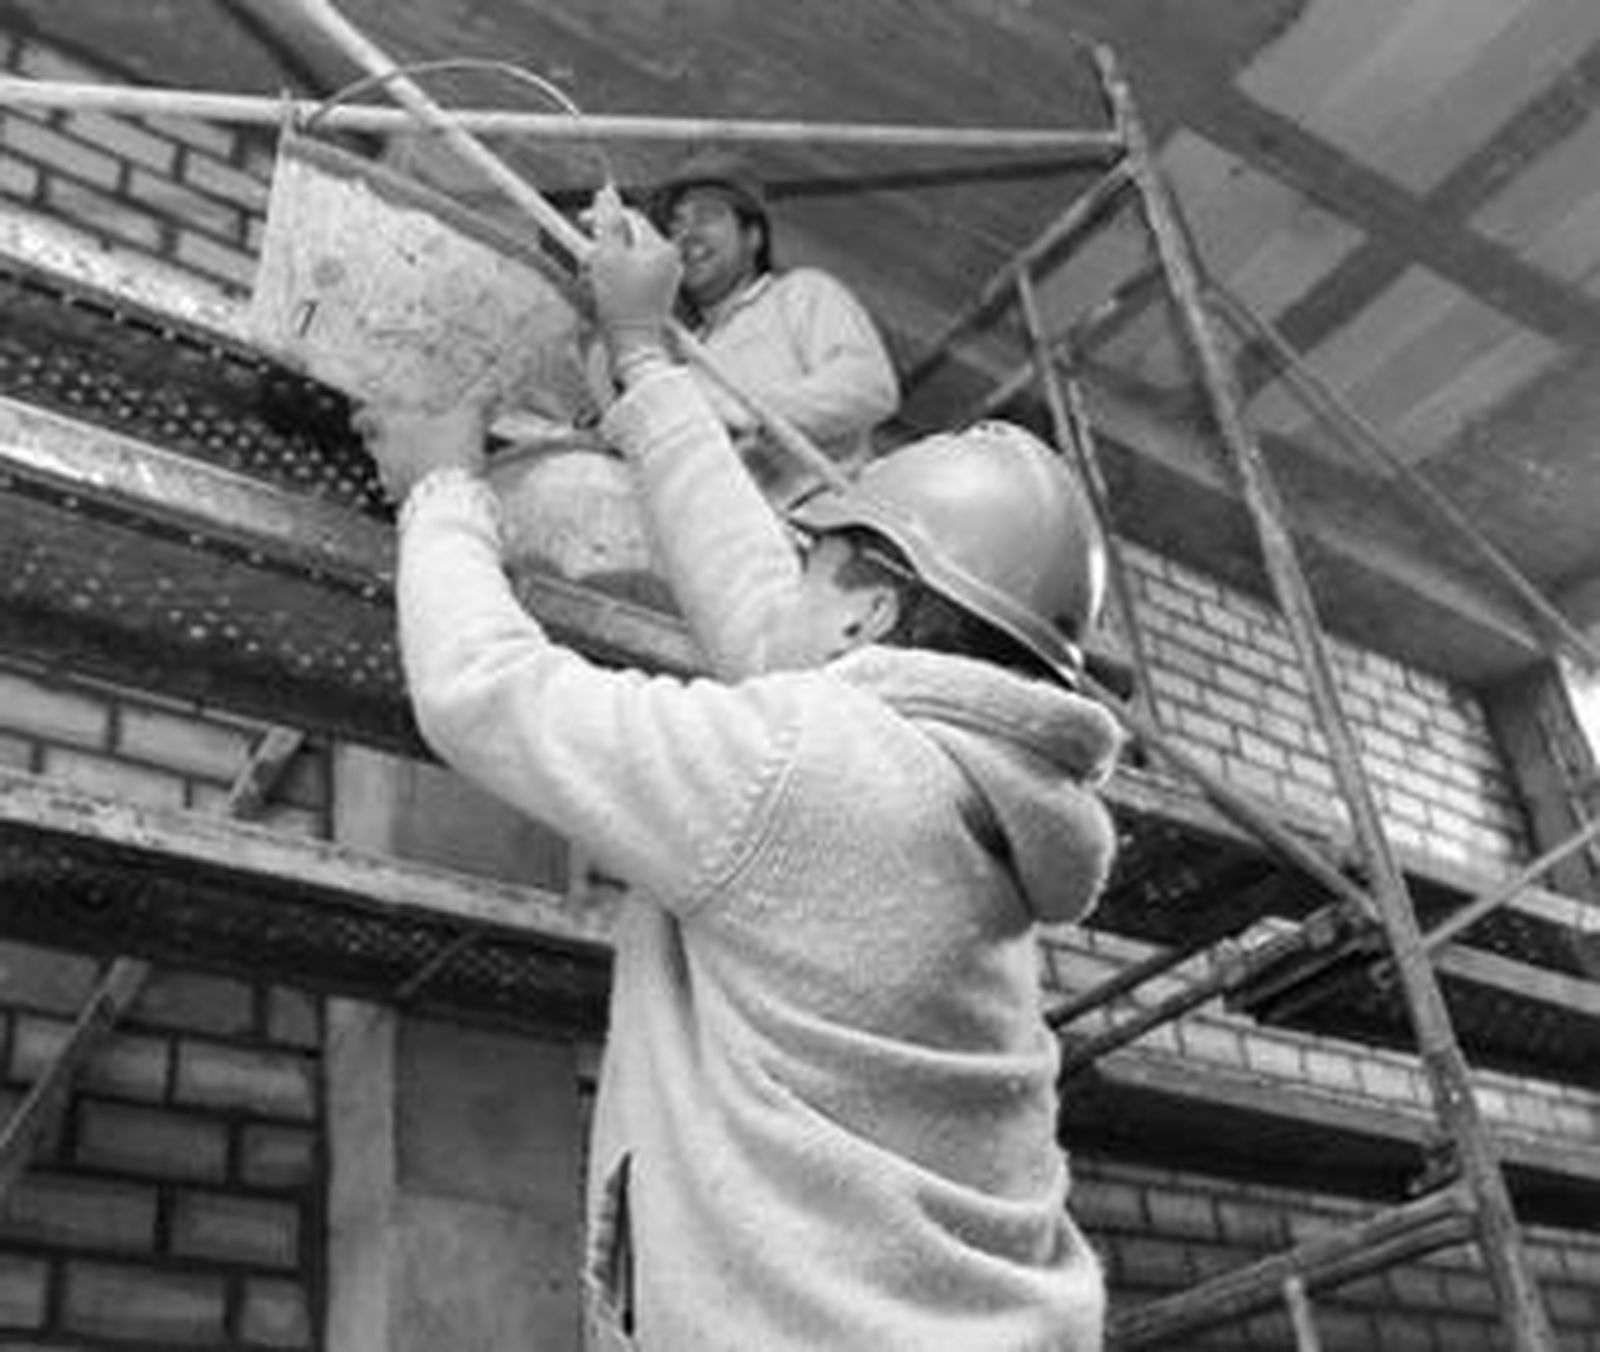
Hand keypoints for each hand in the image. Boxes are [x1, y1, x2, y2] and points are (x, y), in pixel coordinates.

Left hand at [353, 395, 489, 504]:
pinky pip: (403, 487)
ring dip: (400, 462)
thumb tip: (491, 388)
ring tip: (419, 460)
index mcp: (394, 427)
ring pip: (388, 467)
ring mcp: (393, 479)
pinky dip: (413, 482)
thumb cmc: (451, 453)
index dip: (364, 416)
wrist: (450, 500)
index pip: (367, 418)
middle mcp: (386, 454)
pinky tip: (430, 482)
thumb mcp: (469, 421)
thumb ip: (478, 402)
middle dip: (386, 440)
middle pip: (376, 444)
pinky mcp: (405, 500)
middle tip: (399, 437)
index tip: (360, 418)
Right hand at [586, 184, 680, 367]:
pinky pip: (630, 274)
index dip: (604, 215)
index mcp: (661, 247)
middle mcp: (668, 260)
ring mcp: (663, 278)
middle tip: (587, 259)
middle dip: (603, 244)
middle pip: (629, 236)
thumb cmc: (621, 305)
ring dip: (605, 262)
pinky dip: (613, 277)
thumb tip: (607, 193)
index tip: (583, 221)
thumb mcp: (606, 256)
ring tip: (593, 280)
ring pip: (627, 256)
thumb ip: (607, 222)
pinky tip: (601, 291)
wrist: (632, 347)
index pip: (630, 216)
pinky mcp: (655, 293)